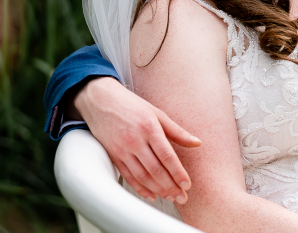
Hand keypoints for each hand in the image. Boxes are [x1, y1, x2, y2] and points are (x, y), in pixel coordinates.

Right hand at [73, 77, 201, 203]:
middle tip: (182, 197)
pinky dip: (140, 189)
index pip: (166, 155)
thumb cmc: (131, 105)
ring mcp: (122, 149)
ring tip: (171, 197)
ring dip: (158, 190)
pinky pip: (128, 176)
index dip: (178, 172)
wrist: (100, 100)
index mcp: (149, 128)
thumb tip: (198, 143)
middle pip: (155, 170)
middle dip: (170, 186)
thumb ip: (177, 131)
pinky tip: (152, 195)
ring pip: (142, 176)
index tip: (187, 184)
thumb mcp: (157, 113)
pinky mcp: (113, 155)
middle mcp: (135, 140)